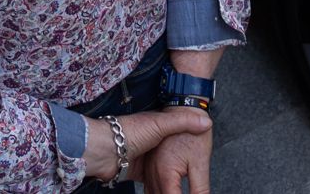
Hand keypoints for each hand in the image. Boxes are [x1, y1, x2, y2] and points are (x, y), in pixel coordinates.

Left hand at [82, 108, 211, 182]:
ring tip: (181, 184)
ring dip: (170, 179)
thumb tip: (206, 122)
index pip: (177, 136)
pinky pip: (153, 184)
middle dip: (181, 166)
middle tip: (191, 175)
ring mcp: (145, 160)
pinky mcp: (138, 175)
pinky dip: (159, 188)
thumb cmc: (129, 132)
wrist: (103, 148)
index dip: (188, 143)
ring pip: (162, 172)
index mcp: (157, 130)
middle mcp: (152, 145)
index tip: (200, 148)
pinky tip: (168, 188)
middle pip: (171, 157)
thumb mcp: (160, 123)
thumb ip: (182, 122)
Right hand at [142, 126, 213, 193]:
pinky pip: (148, 187)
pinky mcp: (147, 165)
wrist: (182, 109)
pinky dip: (156, 192)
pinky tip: (164, 191)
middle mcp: (153, 173)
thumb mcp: (201, 163)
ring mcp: (148, 169)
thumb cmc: (192, 133)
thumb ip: (201, 188)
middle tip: (181, 192)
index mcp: (165, 174)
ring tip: (174, 192)